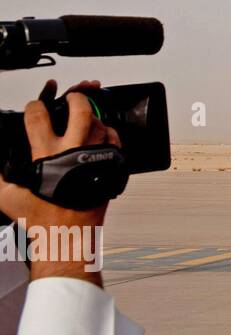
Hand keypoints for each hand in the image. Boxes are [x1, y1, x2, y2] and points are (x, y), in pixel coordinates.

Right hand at [0, 80, 119, 285]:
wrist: (68, 237)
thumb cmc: (41, 219)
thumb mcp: (8, 196)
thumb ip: (2, 174)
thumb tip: (2, 163)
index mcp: (46, 156)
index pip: (38, 117)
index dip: (34, 107)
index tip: (35, 107)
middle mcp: (73, 153)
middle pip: (80, 110)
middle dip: (75, 97)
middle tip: (72, 97)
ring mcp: (96, 158)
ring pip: (100, 123)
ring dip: (92, 116)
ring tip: (84, 116)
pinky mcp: (111, 167)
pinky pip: (116, 140)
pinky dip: (109, 132)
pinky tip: (102, 133)